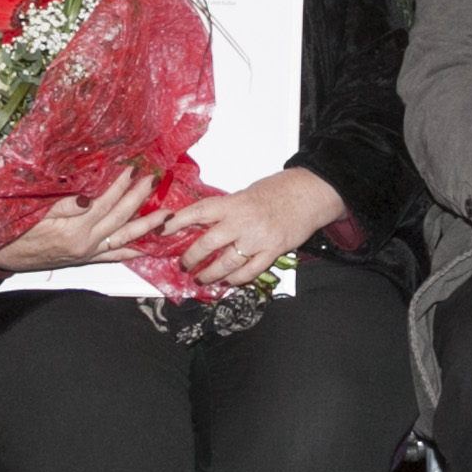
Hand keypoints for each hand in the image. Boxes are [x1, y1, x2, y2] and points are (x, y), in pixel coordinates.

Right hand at [0, 170, 167, 271]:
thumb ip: (62, 205)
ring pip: (122, 240)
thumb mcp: (33, 213)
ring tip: (166, 215)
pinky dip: (131, 251)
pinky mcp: (84, 260)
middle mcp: (84, 246)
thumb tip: (88, 197)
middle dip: (139, 200)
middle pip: (119, 219)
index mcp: (72, 231)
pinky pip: (113, 256)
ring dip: (145, 227)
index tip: (133, 169)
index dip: (120, 186)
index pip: (104, 203)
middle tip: (155, 181)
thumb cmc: (12, 231)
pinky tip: (147, 247)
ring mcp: (86, 255)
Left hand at [152, 168, 347, 289]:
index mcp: (233, 203)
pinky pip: (249, 272)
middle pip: (207, 244)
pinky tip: (228, 282)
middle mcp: (242, 221)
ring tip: (202, 279)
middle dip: (190, 258)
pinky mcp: (272, 251)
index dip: (177, 223)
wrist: (310, 194)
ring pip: (225, 264)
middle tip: (184, 265)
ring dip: (210, 274)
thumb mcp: (246, 193)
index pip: (197, 213)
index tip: (162, 230)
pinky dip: (236, 280)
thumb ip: (227, 209)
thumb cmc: (279, 190)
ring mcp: (257, 239)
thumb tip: (203, 223)